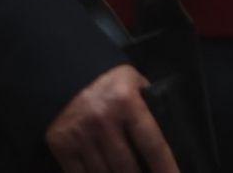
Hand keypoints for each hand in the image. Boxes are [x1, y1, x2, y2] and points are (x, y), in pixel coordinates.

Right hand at [44, 65, 179, 172]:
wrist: (62, 69)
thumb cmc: (106, 80)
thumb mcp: (134, 82)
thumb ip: (151, 106)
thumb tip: (171, 135)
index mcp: (126, 102)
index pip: (153, 146)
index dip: (166, 170)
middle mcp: (103, 119)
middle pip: (129, 169)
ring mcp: (80, 134)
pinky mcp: (61, 144)